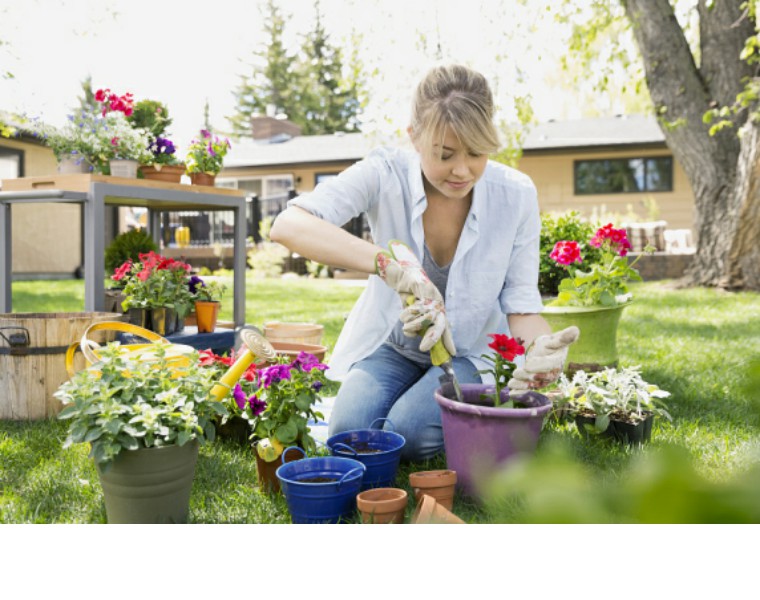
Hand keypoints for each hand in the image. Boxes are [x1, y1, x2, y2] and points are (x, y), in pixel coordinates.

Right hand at [375, 241, 455, 355]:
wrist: (402, 275)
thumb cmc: (409, 295)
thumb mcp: (413, 313)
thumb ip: (416, 323)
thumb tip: (415, 336)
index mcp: (438, 310)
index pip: (445, 327)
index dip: (448, 340)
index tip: (453, 353)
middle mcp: (438, 304)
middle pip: (440, 325)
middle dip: (432, 338)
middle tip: (423, 349)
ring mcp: (433, 296)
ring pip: (424, 319)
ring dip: (411, 323)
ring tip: (405, 319)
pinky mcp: (425, 290)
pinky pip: (416, 309)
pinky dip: (407, 312)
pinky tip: (406, 307)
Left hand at [507, 326, 578, 393]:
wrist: (544, 351)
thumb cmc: (550, 344)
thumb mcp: (555, 339)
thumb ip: (563, 337)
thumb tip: (576, 330)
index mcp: (558, 361)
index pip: (549, 365)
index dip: (539, 365)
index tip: (527, 364)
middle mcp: (553, 374)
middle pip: (540, 377)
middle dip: (528, 376)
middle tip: (516, 373)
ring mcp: (544, 381)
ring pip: (533, 384)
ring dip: (522, 384)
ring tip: (511, 382)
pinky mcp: (536, 384)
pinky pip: (529, 389)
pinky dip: (520, 392)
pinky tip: (512, 394)